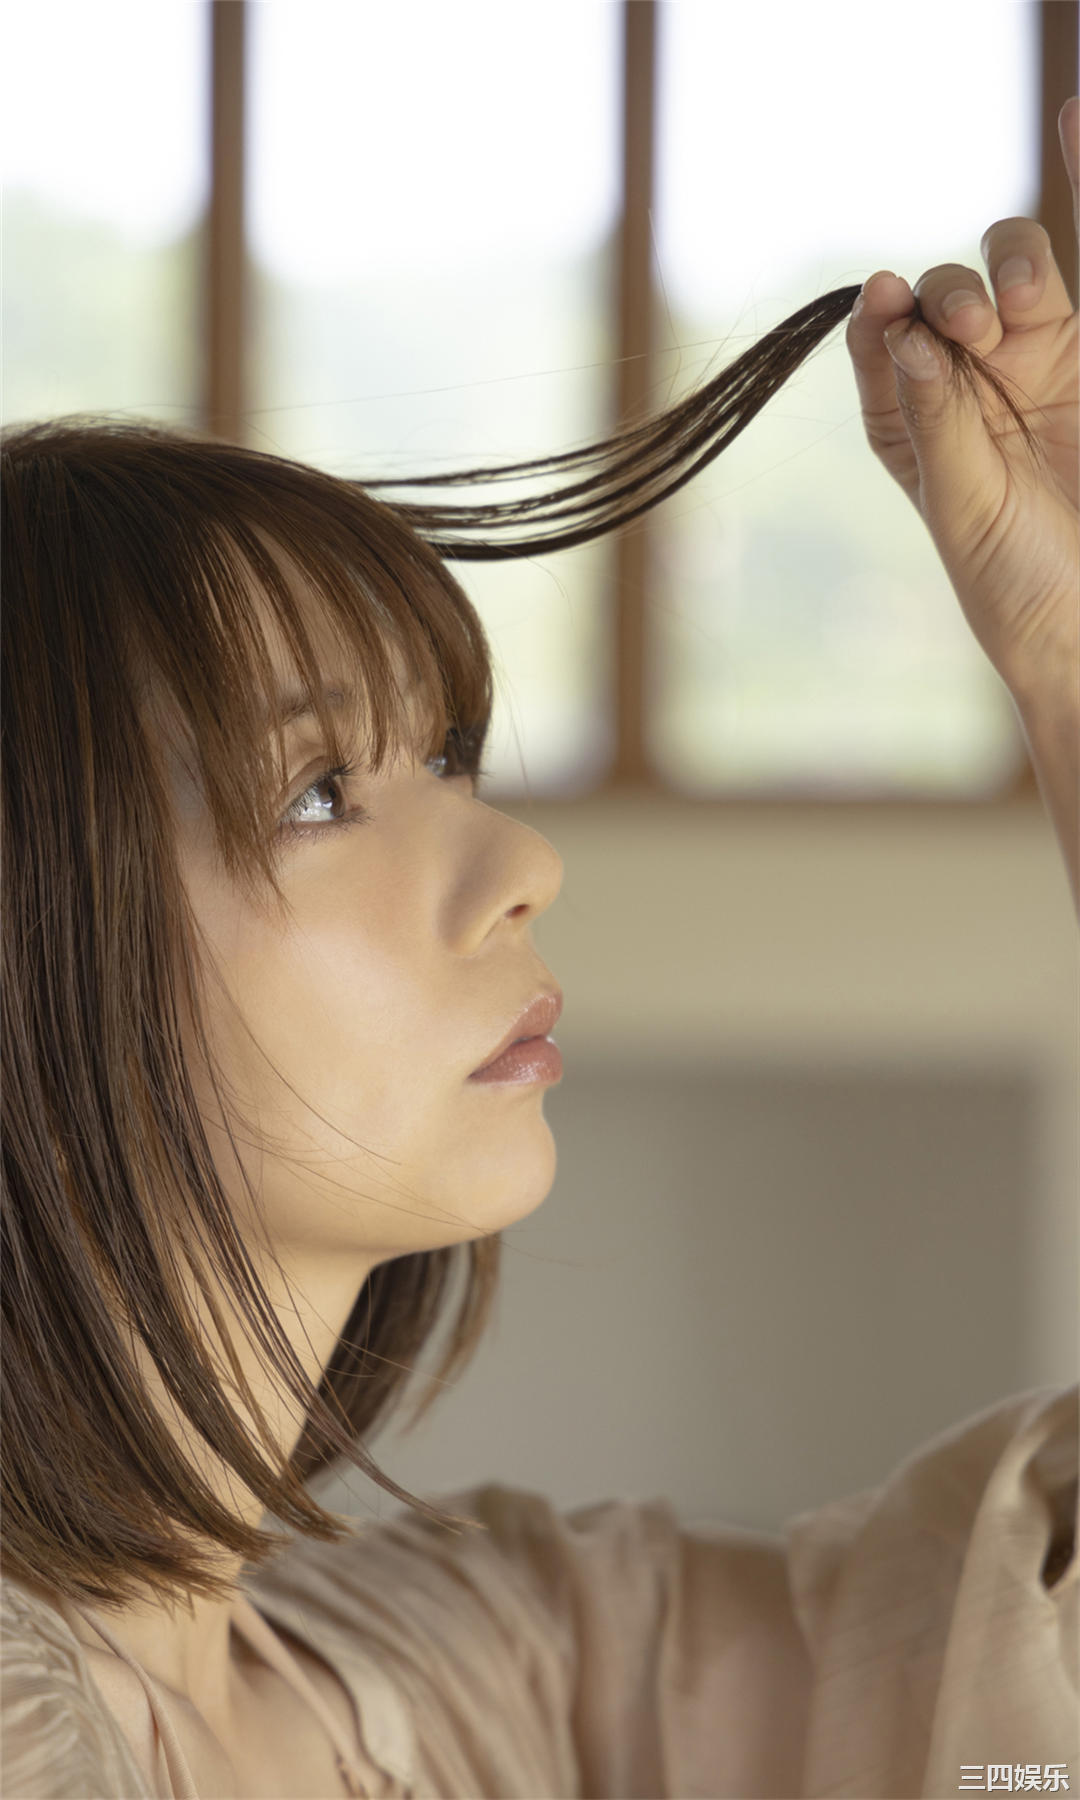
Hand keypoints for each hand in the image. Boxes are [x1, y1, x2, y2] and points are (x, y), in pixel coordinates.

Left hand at [845, 96, 1078, 705]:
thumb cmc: (1016, 580)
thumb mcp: (961, 506)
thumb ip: (936, 419)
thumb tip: (904, 331)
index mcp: (909, 419)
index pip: (881, 339)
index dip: (880, 315)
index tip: (886, 302)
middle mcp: (963, 380)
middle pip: (942, 295)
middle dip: (947, 296)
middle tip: (965, 328)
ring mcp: (1032, 361)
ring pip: (1005, 273)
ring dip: (998, 271)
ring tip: (1005, 311)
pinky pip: (1065, 272)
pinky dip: (1072, 191)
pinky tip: (1070, 122)